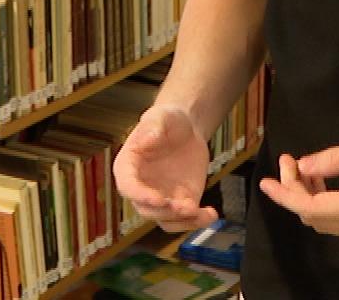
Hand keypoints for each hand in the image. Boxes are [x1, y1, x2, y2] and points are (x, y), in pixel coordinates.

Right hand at [113, 104, 216, 231]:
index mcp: (127, 168)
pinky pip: (186, 219)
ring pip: (166, 221)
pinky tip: (211, 215)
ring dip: (182, 222)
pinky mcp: (180, 202)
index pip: (128, 187)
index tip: (158, 199)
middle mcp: (141, 188)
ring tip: (199, 212)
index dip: (141, 196)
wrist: (186, 130)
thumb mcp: (160, 116)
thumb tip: (146, 140)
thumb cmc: (167, 120)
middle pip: (147, 210)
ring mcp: (160, 198)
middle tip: (185, 207)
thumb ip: (152, 126)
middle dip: (165, 212)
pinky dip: (198, 221)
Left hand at [257, 134, 338, 237]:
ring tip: (306, 167)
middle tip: (291, 161)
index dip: (285, 194)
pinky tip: (325, 178)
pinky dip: (325, 202)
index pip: (311, 207)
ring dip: (309, 197)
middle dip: (295, 191)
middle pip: (315, 217)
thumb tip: (305, 164)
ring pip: (327, 221)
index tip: (266, 181)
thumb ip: (338, 158)